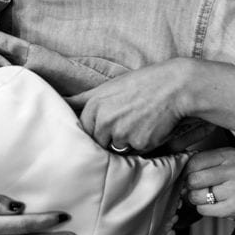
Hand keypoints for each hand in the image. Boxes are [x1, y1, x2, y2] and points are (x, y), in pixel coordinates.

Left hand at [70, 59, 192, 152]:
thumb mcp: (107, 87)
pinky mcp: (139, 143)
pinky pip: (136, 151)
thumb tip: (60, 101)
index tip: (102, 127)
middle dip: (109, 138)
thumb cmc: (142, 84)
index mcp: (93, 107)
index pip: (83, 131)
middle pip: (98, 142)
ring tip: (139, 121)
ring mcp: (120, 134)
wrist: (174, 86)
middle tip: (126, 123)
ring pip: (117, 148)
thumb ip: (83, 100)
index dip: (93, 131)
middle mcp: (103, 122)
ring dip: (126, 141)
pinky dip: (143, 143)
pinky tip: (151, 126)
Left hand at [185, 148, 234, 223]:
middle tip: (197, 189)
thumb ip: (203, 163)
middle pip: (193, 179)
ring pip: (196, 196)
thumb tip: (177, 173)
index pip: (194, 161)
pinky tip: (216, 205)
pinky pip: (204, 209)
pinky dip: (204, 209)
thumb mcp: (226, 163)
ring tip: (209, 197)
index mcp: (229, 154)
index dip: (186, 172)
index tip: (189, 177)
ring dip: (197, 200)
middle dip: (190, 187)